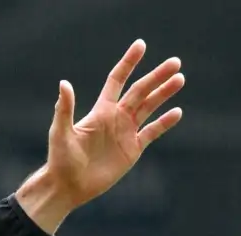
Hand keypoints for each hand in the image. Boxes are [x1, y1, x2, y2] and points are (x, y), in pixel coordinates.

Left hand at [18, 40, 183, 232]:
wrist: (69, 186)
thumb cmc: (61, 159)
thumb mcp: (60, 132)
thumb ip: (65, 108)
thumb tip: (64, 83)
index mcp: (100, 110)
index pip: (118, 80)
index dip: (129, 62)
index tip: (141, 45)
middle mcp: (115, 117)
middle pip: (140, 91)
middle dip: (157, 76)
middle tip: (175, 62)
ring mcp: (125, 133)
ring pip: (149, 108)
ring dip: (164, 94)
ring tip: (180, 79)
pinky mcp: (133, 149)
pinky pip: (152, 132)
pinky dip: (164, 123)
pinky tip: (177, 112)